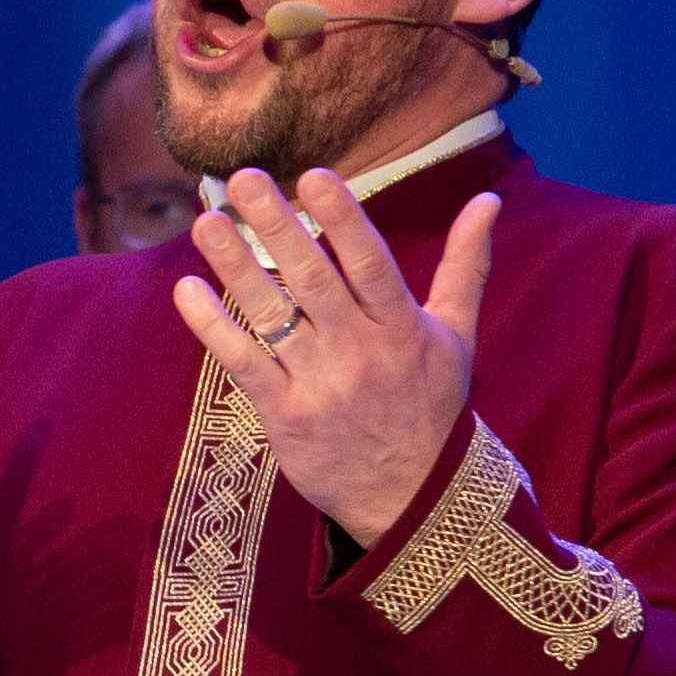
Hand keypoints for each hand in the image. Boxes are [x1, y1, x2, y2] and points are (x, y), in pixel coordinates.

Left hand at [172, 175, 492, 548]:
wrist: (413, 499)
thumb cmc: (433, 406)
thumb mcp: (458, 335)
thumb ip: (466, 264)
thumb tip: (488, 198)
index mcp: (402, 328)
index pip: (370, 263)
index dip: (343, 219)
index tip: (313, 176)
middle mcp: (361, 352)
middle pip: (314, 281)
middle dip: (277, 228)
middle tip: (243, 179)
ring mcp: (320, 385)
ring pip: (272, 317)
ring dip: (235, 269)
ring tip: (206, 223)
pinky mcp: (286, 416)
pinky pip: (244, 365)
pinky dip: (214, 328)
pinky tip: (187, 290)